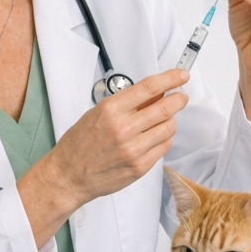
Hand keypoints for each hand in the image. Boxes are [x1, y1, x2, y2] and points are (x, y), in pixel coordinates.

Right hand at [17, 69, 188, 248]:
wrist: (69, 176)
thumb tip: (155, 93)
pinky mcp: (140, 166)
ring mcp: (133, 149)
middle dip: (179, 99)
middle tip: (181, 97)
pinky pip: (164, 147)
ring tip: (163, 120)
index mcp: (111, 110)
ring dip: (171, 120)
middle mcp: (124, 128)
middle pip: (165, 108)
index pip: (149, 88)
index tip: (181, 75)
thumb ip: (127, 103)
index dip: (170, 79)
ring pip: (169, 128)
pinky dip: (164, 138)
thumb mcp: (97, 113)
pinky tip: (154, 137)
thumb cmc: (79, 144)